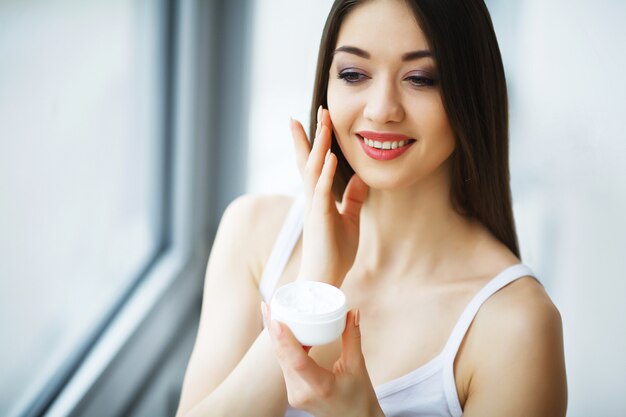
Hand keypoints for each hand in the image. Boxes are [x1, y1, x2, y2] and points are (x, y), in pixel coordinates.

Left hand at [262, 302, 384, 416]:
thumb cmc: (360, 397)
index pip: (298, 362)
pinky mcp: (293, 393)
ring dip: (276, 337)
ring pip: (281, 360)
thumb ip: (353, 337)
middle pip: (283, 357)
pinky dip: (284, 347)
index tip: (276, 319)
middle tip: (268, 304)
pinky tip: (282, 330)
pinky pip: (285, 365)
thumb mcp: (358, 366)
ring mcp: (294, 395)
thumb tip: (353, 311)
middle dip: (273, 330)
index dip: (285, 339)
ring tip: (272, 312)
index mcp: (321, 386)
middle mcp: (302, 392)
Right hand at [290, 106, 368, 286]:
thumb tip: (362, 178)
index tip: (315, 119)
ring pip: (313, 168)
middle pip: (309, 159)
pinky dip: (325, 171)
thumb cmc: (334, 252)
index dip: (313, 141)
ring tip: (323, 120)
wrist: (325, 279)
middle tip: (317, 109)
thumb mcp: (350, 219)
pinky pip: (322, 190)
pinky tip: (329, 155)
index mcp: (318, 198)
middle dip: (312, 133)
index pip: (313, 164)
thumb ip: (353, 198)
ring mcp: (314, 206)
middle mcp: (312, 198)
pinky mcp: (321, 218)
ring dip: (318, 143)